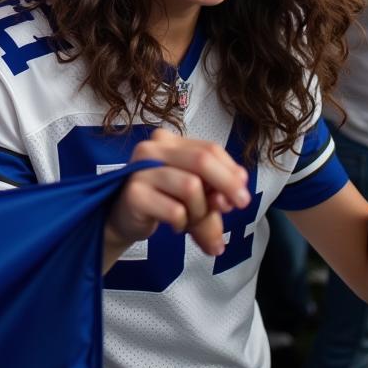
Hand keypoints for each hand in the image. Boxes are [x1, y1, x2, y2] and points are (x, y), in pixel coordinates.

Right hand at [105, 128, 250, 259]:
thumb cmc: (164, 201)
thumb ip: (216, 195)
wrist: (125, 218)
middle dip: (227, 185)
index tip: (243, 194)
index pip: (210, 148)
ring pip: (191, 187)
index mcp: (170, 141)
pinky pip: (175, 210)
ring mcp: (141, 169)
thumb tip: (234, 199)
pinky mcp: (134, 193)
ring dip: (200, 212)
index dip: (232, 172)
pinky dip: (182, 223)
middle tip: (236, 207)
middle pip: (202, 160)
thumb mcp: (196, 197)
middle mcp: (153, 148)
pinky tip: (174, 225)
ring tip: (191, 223)